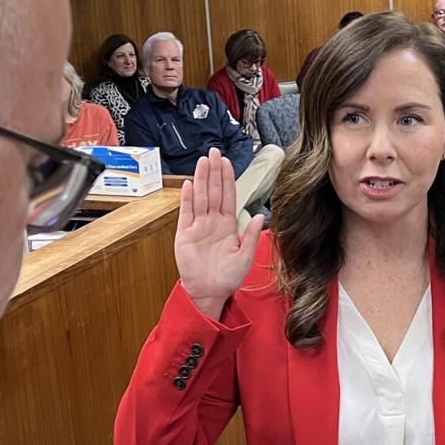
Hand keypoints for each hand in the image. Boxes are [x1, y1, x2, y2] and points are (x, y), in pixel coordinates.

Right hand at [174, 148, 263, 319]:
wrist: (210, 292)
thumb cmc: (228, 277)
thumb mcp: (245, 256)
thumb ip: (251, 235)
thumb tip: (260, 215)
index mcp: (228, 225)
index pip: (228, 196)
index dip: (227, 178)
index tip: (226, 162)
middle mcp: (212, 222)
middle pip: (213, 191)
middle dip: (214, 171)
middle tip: (213, 152)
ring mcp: (198, 226)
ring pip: (200, 197)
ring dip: (201, 179)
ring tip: (203, 161)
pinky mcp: (185, 234)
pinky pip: (186, 213)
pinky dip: (188, 199)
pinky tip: (190, 184)